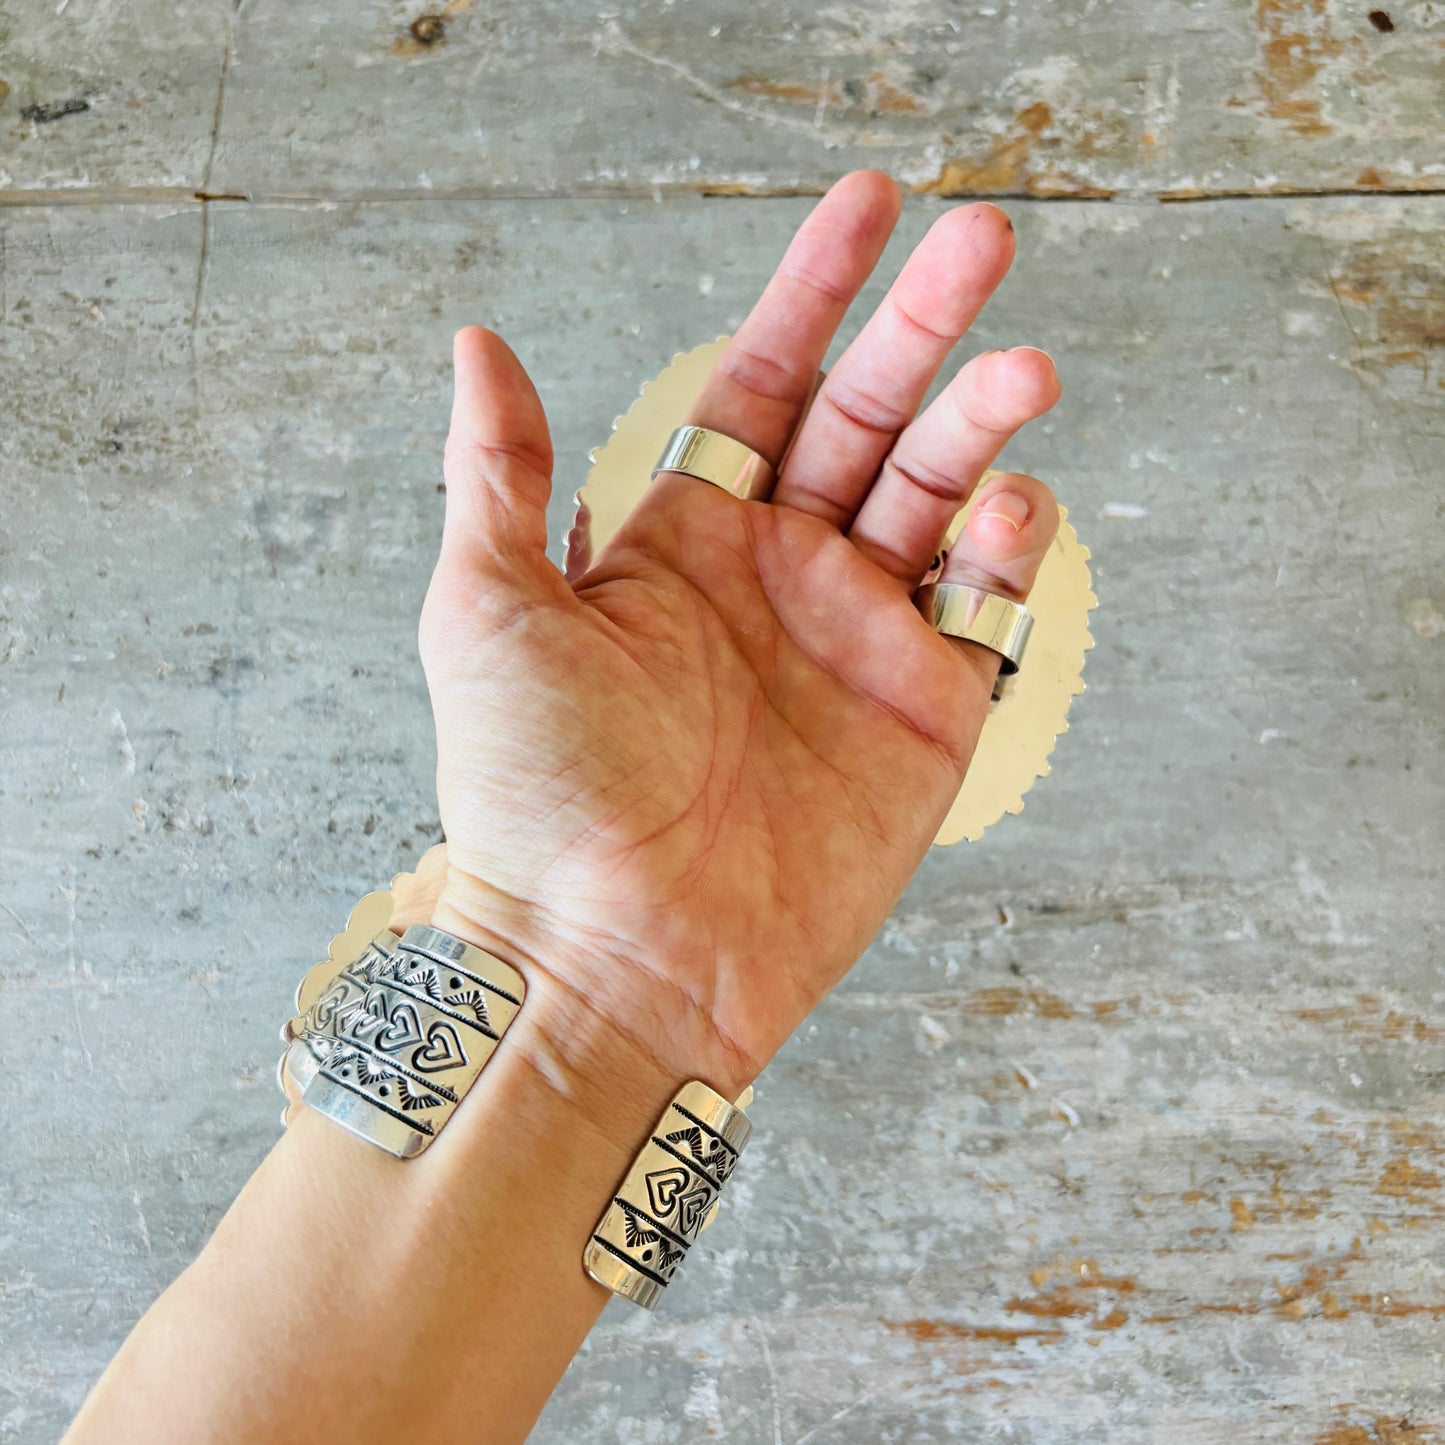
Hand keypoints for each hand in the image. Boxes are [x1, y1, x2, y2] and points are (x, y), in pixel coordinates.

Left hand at [417, 171, 1060, 1128]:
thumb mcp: (488, 614)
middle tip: (985, 235)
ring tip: (1024, 364)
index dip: (816, 289)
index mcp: (688, 540)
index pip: (766, 382)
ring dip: (985, 422)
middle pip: (871, 419)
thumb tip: (478, 344)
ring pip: (941, 497)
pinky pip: (986, 609)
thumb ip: (499, 475)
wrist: (618, 958)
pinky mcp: (925, 718)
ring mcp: (858, 642)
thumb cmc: (538, 798)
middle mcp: (780, 576)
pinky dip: (1011, 548)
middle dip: (925, 325)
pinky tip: (1009, 504)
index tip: (869, 205)